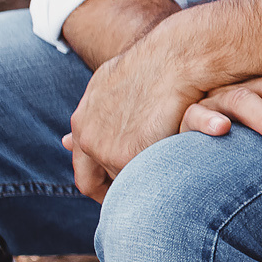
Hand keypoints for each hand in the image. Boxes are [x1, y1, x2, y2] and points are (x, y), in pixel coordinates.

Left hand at [65, 32, 209, 201]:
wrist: (178, 55)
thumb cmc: (160, 62)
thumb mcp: (118, 82)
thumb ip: (102, 109)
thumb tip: (83, 130)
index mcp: (84, 119)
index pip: (82, 161)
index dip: (100, 177)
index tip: (119, 187)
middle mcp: (86, 135)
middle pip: (89, 181)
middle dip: (109, 195)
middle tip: (132, 205)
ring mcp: (105, 147)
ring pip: (120, 182)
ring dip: (138, 188)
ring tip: (160, 191)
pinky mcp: (128, 155)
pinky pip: (140, 183)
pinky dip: (156, 185)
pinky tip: (172, 183)